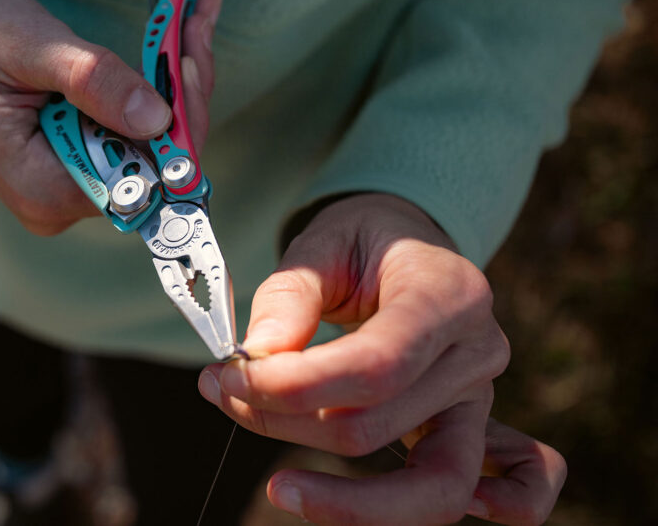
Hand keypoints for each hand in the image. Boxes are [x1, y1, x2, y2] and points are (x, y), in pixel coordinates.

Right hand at [0, 0, 221, 233]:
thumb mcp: (29, 47)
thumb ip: (91, 82)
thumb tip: (157, 119)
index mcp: (42, 188)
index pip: (140, 179)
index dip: (176, 128)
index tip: (190, 62)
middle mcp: (60, 201)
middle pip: (155, 165)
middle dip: (182, 95)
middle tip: (195, 24)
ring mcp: (71, 183)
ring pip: (152, 145)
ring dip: (174, 84)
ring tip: (190, 18)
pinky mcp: (79, 159)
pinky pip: (134, 131)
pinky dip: (156, 87)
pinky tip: (174, 41)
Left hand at [197, 193, 564, 523]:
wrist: (408, 243)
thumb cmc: (364, 240)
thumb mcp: (321, 242)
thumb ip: (288, 297)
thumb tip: (257, 360)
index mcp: (447, 294)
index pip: (376, 365)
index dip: (295, 387)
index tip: (228, 378)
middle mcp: (477, 352)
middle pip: (377, 425)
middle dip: (284, 423)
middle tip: (224, 394)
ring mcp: (483, 398)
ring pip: (428, 483)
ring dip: (340, 497)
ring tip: (277, 484)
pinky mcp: (476, 430)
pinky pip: (515, 491)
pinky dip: (481, 511)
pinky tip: (393, 510)